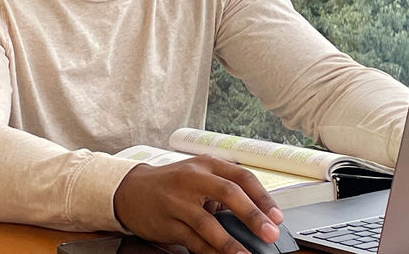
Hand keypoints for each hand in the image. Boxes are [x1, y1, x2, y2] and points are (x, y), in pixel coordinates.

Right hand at [113, 155, 283, 253]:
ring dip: (231, 243)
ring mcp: (178, 200)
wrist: (131, 190)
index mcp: (206, 164)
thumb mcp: (197, 175)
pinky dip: (210, 251)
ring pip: (209, 223)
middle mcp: (193, 178)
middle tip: (270, 233)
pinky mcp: (168, 222)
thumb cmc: (171, 183)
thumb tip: (257, 214)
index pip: (241, 176)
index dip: (263, 197)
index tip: (277, 216)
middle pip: (229, 193)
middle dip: (254, 215)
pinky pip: (193, 240)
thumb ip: (222, 188)